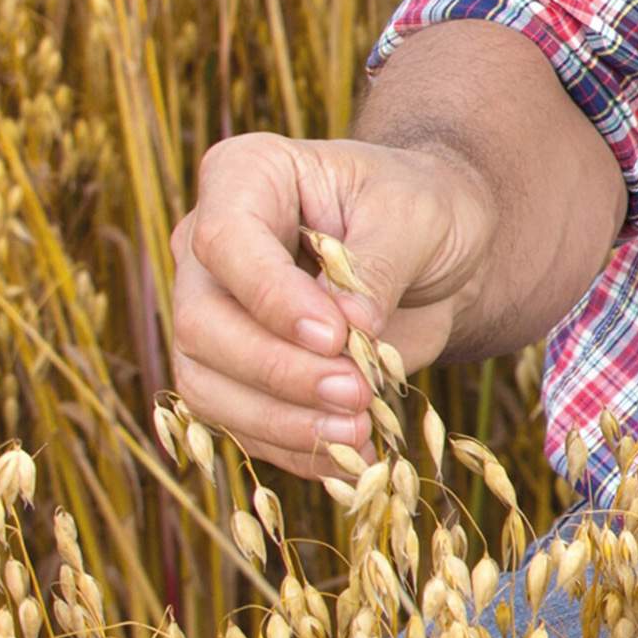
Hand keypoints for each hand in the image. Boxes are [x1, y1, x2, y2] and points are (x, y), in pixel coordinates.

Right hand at [168, 133, 501, 481]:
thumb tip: (348, 331)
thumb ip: (376, 268)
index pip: (225, 242)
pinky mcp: (235, 371)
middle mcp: (207, 248)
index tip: (336, 336)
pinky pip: (238, 421)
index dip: (272, 298)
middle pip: (201, 323)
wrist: (436, 250)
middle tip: (356, 393)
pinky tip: (348, 459)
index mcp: (244, 178)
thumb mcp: (416, 217)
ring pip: (206, 383)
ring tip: (359, 434)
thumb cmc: (424, 208)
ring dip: (280, 420)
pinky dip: (291, 446)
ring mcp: (212, 312)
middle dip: (278, 371)